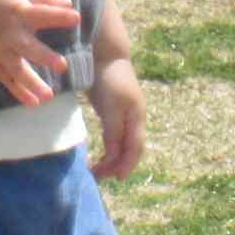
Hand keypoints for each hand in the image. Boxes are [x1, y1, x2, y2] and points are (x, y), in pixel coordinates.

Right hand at [0, 0, 79, 105]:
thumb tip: (71, 5)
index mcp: (19, 10)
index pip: (42, 13)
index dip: (59, 16)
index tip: (76, 18)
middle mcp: (9, 32)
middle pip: (28, 47)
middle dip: (45, 56)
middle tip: (62, 66)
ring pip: (17, 69)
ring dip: (32, 83)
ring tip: (48, 96)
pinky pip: (6, 79)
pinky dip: (19, 92)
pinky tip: (34, 103)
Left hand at [87, 56, 146, 179]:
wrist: (105, 56)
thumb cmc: (109, 79)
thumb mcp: (111, 106)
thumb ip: (114, 131)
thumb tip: (115, 157)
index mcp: (137, 117)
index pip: (135, 148)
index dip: (127, 165)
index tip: (116, 178)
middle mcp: (135, 119)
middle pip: (131, 149)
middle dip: (118, 165)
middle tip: (99, 176)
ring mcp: (127, 115)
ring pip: (123, 144)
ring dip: (113, 159)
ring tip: (98, 170)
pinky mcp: (116, 111)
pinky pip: (117, 136)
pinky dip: (110, 148)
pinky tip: (101, 154)